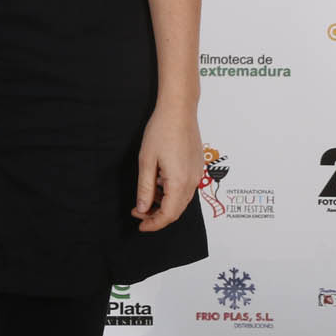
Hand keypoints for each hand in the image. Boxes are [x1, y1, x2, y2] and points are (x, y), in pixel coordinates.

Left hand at [131, 102, 201, 231]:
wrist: (179, 109)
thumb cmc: (161, 131)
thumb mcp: (146, 161)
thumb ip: (145, 188)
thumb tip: (143, 209)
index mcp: (179, 182)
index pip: (168, 215)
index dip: (153, 224)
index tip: (140, 226)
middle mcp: (192, 181)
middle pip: (176, 211)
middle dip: (157, 215)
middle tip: (138, 212)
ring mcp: (197, 173)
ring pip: (182, 200)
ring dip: (165, 204)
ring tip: (146, 198)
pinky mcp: (197, 166)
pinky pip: (186, 187)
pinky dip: (172, 192)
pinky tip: (160, 184)